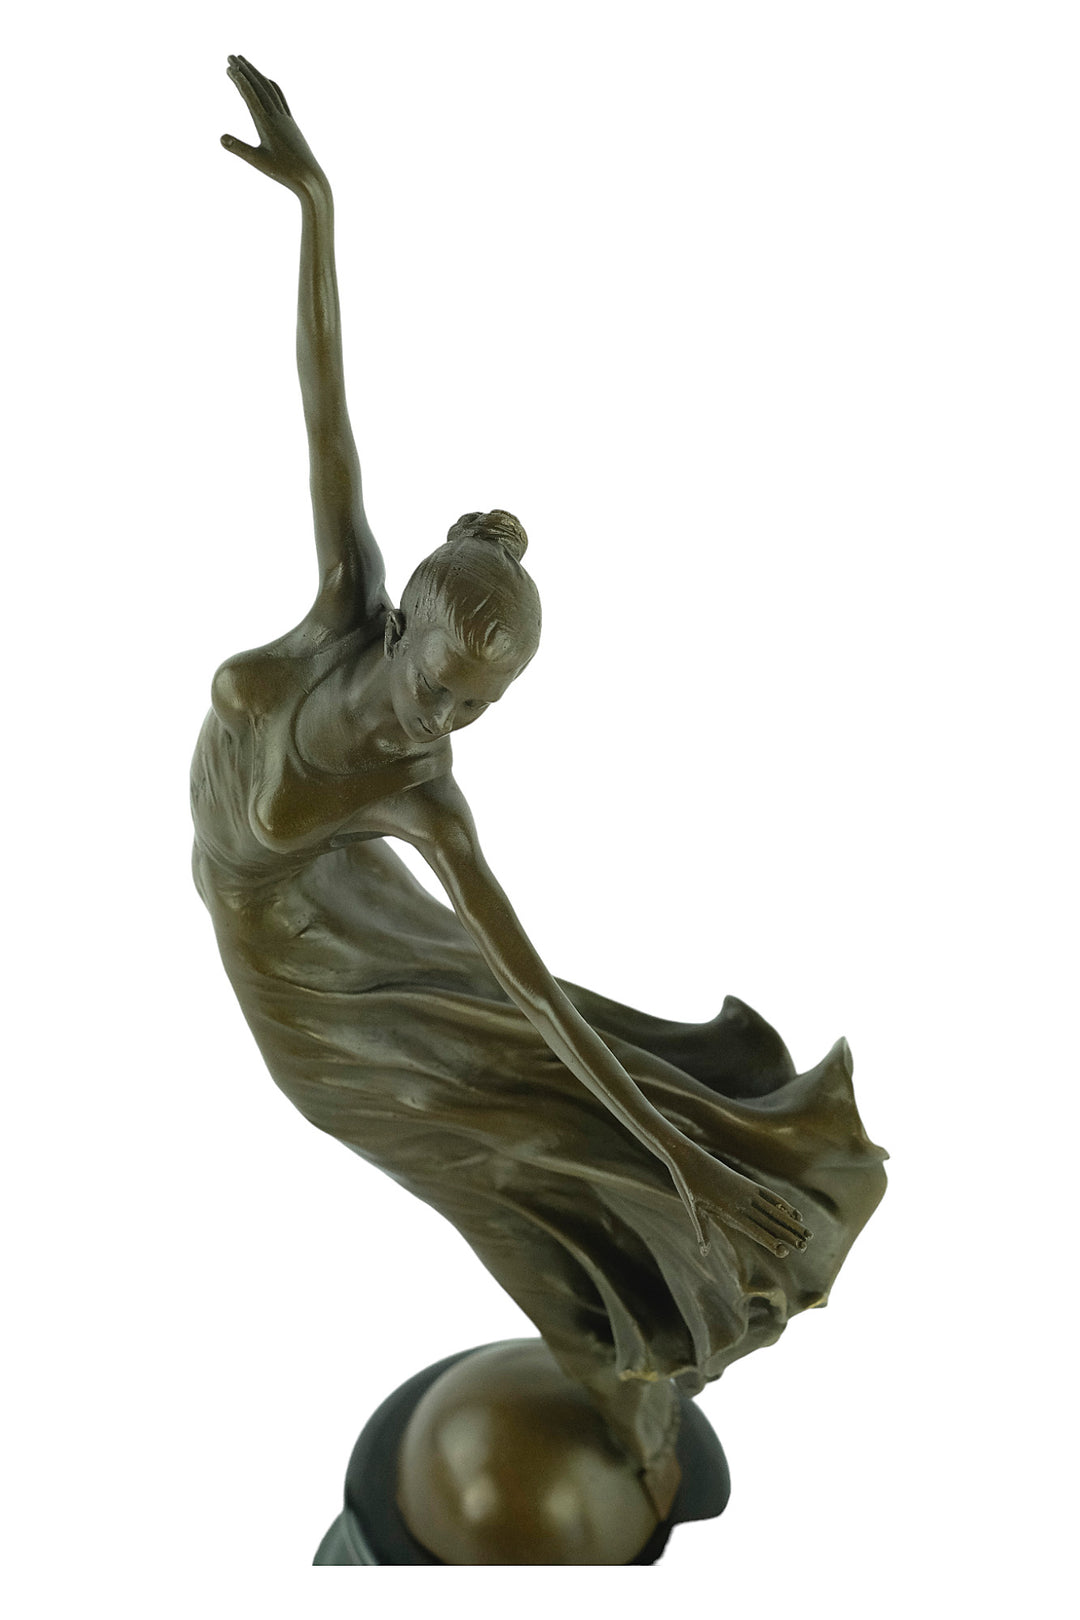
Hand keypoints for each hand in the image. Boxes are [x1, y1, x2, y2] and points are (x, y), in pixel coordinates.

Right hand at [221, 55, 327, 198]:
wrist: (311, 179)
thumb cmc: (284, 173)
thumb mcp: (258, 161)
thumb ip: (239, 148)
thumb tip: (220, 137)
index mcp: (268, 124)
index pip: (252, 96)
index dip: (240, 81)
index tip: (229, 67)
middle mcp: (277, 117)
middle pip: (260, 86)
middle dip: (245, 70)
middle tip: (230, 56)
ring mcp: (286, 118)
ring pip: (270, 89)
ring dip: (256, 73)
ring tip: (244, 63)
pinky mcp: (291, 123)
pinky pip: (279, 97)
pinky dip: (270, 85)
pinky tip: (266, 81)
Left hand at [668, 1142, 811, 1258]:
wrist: (689, 1158)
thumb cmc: (688, 1186)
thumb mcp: (693, 1210)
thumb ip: (702, 1232)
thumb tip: (704, 1253)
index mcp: (729, 1211)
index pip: (754, 1230)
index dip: (770, 1241)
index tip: (785, 1251)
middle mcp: (742, 1202)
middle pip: (769, 1221)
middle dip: (787, 1235)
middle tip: (804, 1247)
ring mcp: (747, 1191)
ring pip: (774, 1209)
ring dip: (791, 1222)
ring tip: (806, 1233)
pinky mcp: (747, 1183)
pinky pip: (769, 1195)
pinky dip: (782, 1204)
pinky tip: (795, 1213)